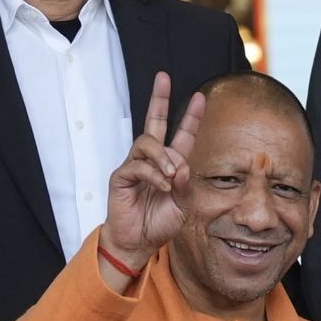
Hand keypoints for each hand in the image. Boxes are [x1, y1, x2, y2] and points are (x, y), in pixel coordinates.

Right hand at [101, 72, 204, 274]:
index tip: (200, 97)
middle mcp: (151, 160)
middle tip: (163, 77)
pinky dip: (153, 174)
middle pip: (153, 122)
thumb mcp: (184, 204)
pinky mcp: (120, 177)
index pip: (181, 135)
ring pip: (147, 143)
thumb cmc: (160, 222)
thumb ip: (185, 184)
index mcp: (169, 164)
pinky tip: (162, 186)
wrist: (139, 242)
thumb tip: (180, 165)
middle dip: (158, 99)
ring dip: (164, 157)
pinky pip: (137, 165)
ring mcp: (134, 166)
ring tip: (171, 176)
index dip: (190, 117)